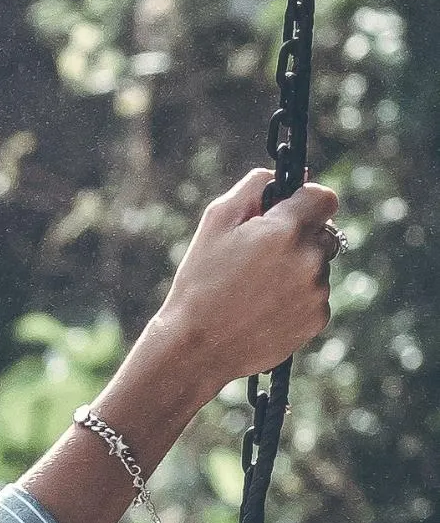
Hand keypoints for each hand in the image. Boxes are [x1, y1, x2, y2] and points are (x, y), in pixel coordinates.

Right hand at [152, 169, 341, 398]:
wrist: (197, 346)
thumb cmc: (201, 279)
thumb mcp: (216, 221)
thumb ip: (254, 187)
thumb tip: (286, 175)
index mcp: (286, 230)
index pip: (324, 197)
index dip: (307, 201)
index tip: (291, 211)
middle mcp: (310, 259)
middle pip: (324, 233)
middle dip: (300, 238)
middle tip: (261, 256)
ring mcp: (317, 292)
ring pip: (319, 266)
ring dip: (298, 270)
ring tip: (257, 288)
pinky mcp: (317, 319)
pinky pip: (316, 297)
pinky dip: (298, 299)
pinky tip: (265, 308)